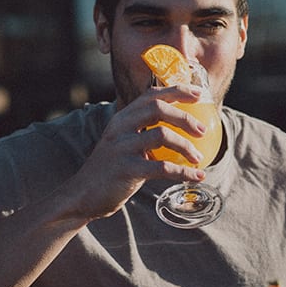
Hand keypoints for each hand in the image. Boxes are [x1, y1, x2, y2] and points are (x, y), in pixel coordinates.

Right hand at [61, 84, 207, 220]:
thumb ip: (145, 135)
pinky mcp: (126, 169)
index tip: (199, 94)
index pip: (151, 95)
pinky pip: (162, 167)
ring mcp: (122, 147)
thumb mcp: (124, 145)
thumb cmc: (111, 171)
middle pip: (157, 108)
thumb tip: (181, 131)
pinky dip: (184, 172)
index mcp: (122, 118)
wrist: (83, 196)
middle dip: (185, 116)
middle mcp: (120, 127)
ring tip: (198, 158)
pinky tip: (197, 176)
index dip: (177, 91)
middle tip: (203, 130)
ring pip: (162, 135)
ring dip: (186, 146)